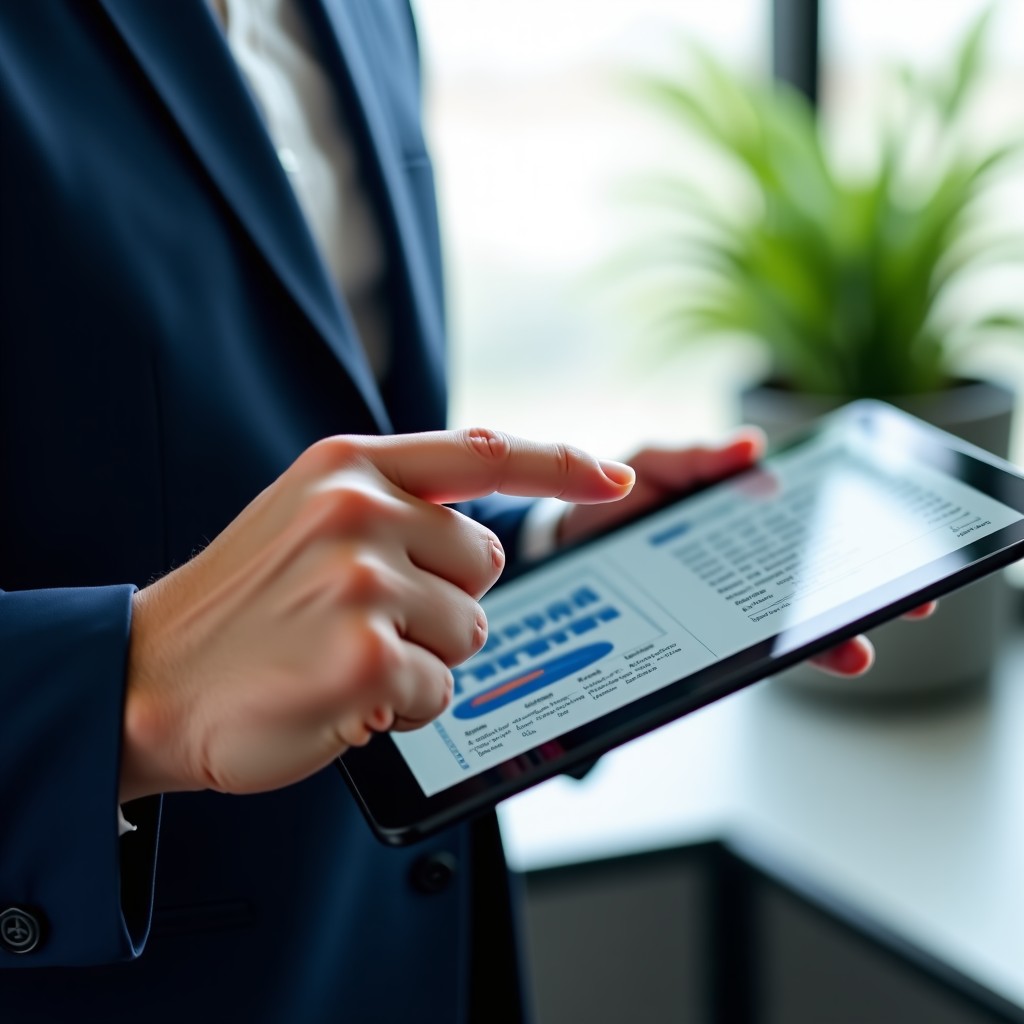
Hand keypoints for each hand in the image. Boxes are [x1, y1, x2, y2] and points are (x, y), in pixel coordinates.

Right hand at [120, 428, 634, 801]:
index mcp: (348, 467)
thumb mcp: (306, 520)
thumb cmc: (241, 607)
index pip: (484, 451)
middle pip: (487, 562)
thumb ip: (394, 507)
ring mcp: (363, 582)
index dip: (560, 463)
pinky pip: (442, 690)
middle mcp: (360, 511)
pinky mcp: (368, 659)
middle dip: (446, 601)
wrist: (149, 678)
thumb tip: (486, 535)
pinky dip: (403, 706)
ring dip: (424, 657)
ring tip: (344, 654)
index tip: (615, 478)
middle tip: (366, 618)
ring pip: (472, 631)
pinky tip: (341, 693)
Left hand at [557, 430, 935, 678]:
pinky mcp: (685, 637)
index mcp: (735, 524)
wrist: (559, 552)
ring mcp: (714, 608)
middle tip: (909, 604)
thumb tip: (754, 447)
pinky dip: (755, 657)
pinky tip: (776, 661)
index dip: (855, 544)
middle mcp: (734, 572)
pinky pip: (728, 651)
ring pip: (779, 628)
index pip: (808, 537)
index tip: (903, 550)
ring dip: (820, 639)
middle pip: (809, 587)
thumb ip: (695, 460)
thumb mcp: (652, 468)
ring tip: (851, 651)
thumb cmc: (612, 503)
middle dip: (859, 597)